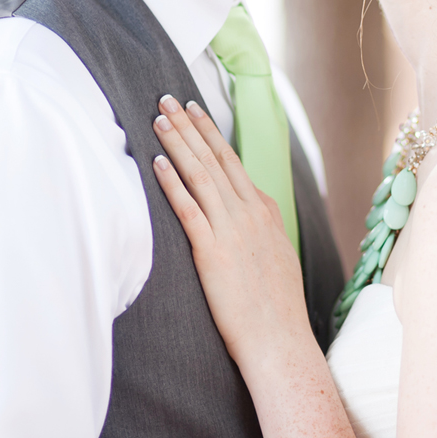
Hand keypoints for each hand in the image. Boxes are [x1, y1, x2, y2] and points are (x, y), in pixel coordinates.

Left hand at [150, 95, 313, 370]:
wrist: (279, 340)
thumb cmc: (273, 307)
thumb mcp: (274, 255)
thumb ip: (258, 229)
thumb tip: (246, 215)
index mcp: (265, 211)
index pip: (232, 161)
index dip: (210, 133)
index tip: (193, 109)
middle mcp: (249, 213)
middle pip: (214, 158)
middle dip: (188, 125)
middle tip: (167, 97)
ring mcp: (232, 230)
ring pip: (200, 174)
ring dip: (177, 142)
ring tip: (158, 118)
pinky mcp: (212, 250)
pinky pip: (189, 208)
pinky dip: (172, 182)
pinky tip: (157, 162)